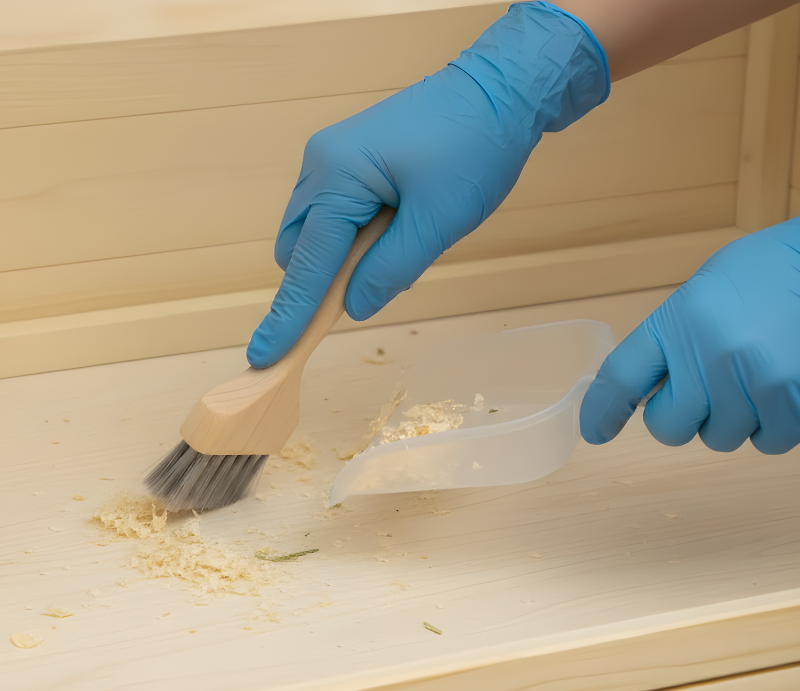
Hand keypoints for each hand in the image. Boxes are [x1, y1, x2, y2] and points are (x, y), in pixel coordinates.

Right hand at [247, 1, 608, 367]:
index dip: (290, 314)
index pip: (307, 262)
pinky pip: (335, 216)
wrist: (500, 90)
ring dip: (341, 261)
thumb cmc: (473, 147)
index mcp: (337, 174)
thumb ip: (390, 271)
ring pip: (315, 233)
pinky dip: (353, 241)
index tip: (265, 354)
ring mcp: (332, 159)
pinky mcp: (349, 161)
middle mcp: (321, 164)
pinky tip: (393, 234)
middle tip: (369, 293)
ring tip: (398, 250)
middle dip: (321, 282)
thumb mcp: (436, 222)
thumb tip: (354, 307)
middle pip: (298, 248)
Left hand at [581, 218, 799, 453]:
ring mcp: (756, 380)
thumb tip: (644, 393)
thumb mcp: (703, 294)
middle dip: (684, 417)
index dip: (603, 411)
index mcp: (680, 319)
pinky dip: (773, 423)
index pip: (622, 377)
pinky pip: (770, 441)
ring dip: (734, 419)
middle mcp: (711, 353)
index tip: (596, 430)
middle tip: (707, 390)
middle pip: (670, 428)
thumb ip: (671, 341)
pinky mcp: (796, 401)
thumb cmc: (767, 275)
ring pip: (723, 439)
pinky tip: (782, 386)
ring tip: (754, 377)